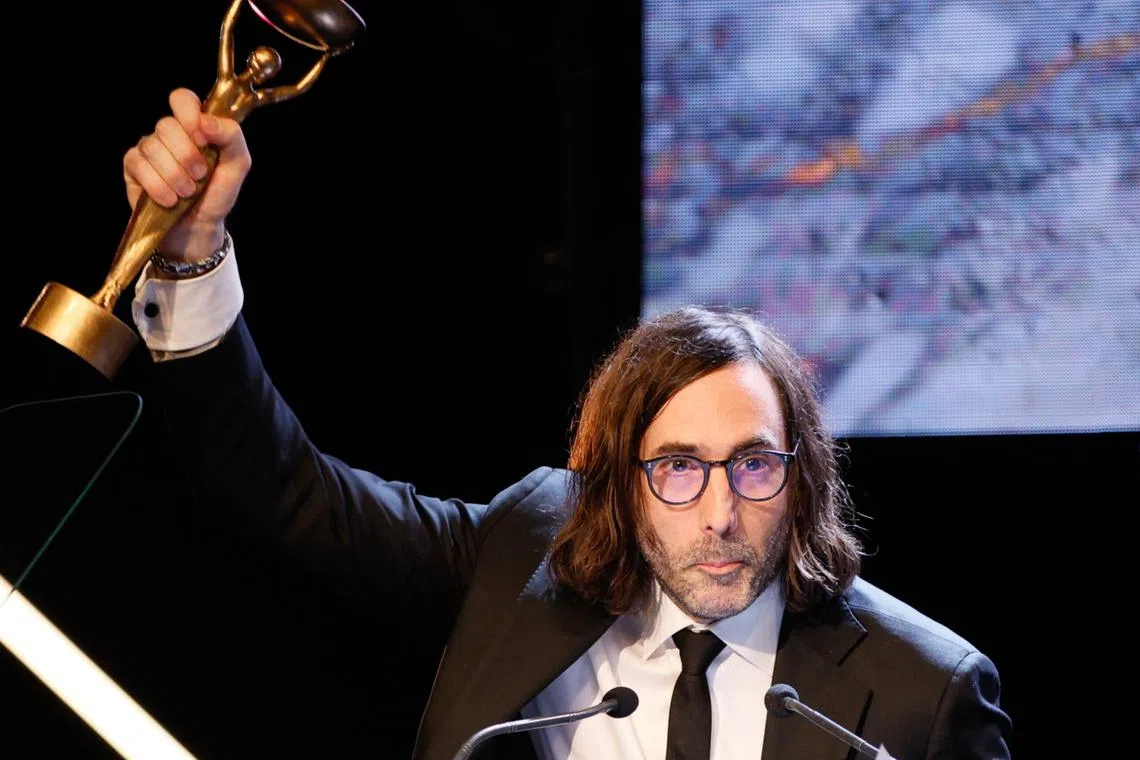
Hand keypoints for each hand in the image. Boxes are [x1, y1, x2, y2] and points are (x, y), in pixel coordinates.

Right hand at [122, 88, 251, 261]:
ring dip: (175, 176)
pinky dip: (158, 186)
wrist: (200, 226)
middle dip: (187, 156)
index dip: (188, 114)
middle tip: (200, 176)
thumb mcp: (237, 165)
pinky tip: (170, 200)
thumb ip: (231, 136)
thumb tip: (205, 121)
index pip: (182, 99)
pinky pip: (138, 165)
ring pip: (152, 147)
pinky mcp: (133, 166)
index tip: (202, 138)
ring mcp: (148, 148)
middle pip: (166, 125)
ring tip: (187, 192)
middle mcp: (169, 133)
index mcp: (194, 125)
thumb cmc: (218, 192)